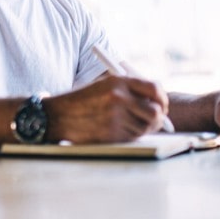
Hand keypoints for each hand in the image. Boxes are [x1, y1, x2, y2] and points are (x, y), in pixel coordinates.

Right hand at [46, 75, 168, 143]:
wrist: (58, 116)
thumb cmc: (82, 101)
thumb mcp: (104, 86)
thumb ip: (129, 90)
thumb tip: (157, 102)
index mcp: (118, 81)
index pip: (154, 88)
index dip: (162, 98)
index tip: (162, 105)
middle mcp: (119, 97)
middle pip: (155, 111)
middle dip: (158, 118)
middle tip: (155, 121)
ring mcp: (115, 116)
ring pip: (146, 127)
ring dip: (143, 128)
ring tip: (128, 124)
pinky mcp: (111, 133)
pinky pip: (133, 137)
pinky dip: (131, 135)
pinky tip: (118, 129)